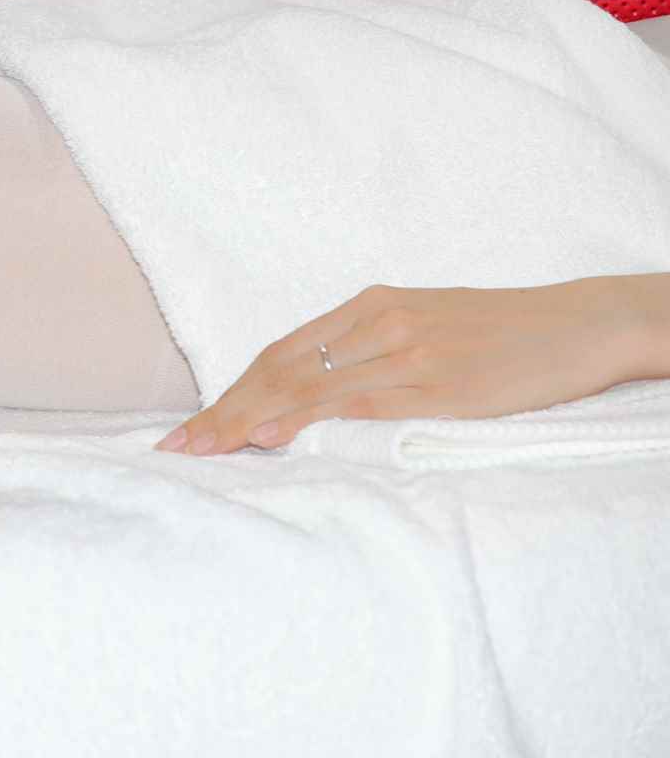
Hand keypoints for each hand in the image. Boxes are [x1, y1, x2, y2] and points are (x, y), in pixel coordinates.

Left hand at [158, 278, 666, 455]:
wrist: (580, 323)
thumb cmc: (503, 332)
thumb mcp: (425, 327)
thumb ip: (371, 354)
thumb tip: (319, 396)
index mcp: (368, 306)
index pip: (279, 354)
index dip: (230, 391)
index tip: (192, 426)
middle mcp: (376, 323)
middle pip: (278, 370)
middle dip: (223, 411)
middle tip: (177, 447)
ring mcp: (406, 351)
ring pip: (307, 387)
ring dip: (249, 421)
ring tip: (207, 451)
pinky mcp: (438, 383)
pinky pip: (358, 402)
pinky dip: (308, 420)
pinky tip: (273, 438)